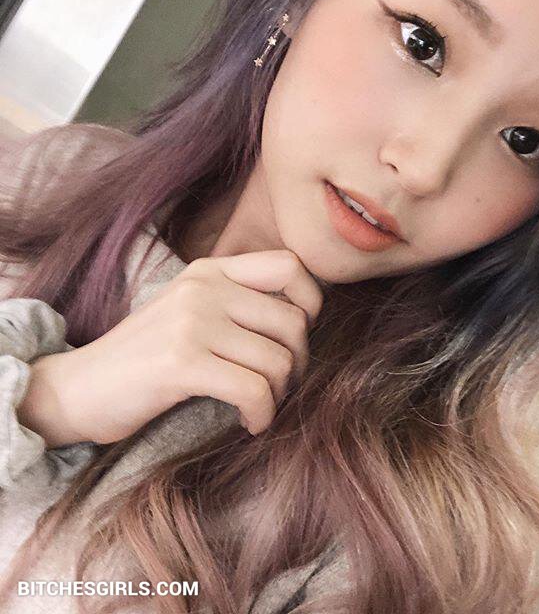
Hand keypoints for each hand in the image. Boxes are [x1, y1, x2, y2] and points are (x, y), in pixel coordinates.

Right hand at [18, 250, 323, 446]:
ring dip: (280, 393)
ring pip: (278, 359)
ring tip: (261, 406)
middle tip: (279, 386)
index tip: (295, 338)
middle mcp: (204, 287)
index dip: (311, 302)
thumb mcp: (189, 312)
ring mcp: (192, 321)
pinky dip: (262, 414)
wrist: (77, 389)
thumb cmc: (143, 358)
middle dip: (298, 362)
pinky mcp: (181, 361)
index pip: (290, 265)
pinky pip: (254, 389)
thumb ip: (236, 303)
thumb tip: (304, 319)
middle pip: (293, 320)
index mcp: (209, 270)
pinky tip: (250, 423)